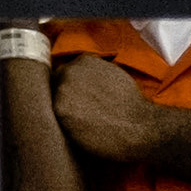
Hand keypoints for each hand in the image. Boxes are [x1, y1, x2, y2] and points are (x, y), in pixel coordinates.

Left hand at [50, 54, 170, 165]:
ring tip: (77, 123)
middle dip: (63, 96)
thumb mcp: (114, 76)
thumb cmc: (132, 106)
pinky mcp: (59, 110)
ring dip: (61, 110)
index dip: (70, 86)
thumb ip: (94, 74)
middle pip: (56, 84)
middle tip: (75, 112)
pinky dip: (61, 123)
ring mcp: (62, 89)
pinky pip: (52, 116)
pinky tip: (75, 129)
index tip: (75, 97)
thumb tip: (84, 81)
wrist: (139, 127)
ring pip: (52, 100)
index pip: (66, 72)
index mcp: (84, 61)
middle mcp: (70, 70)